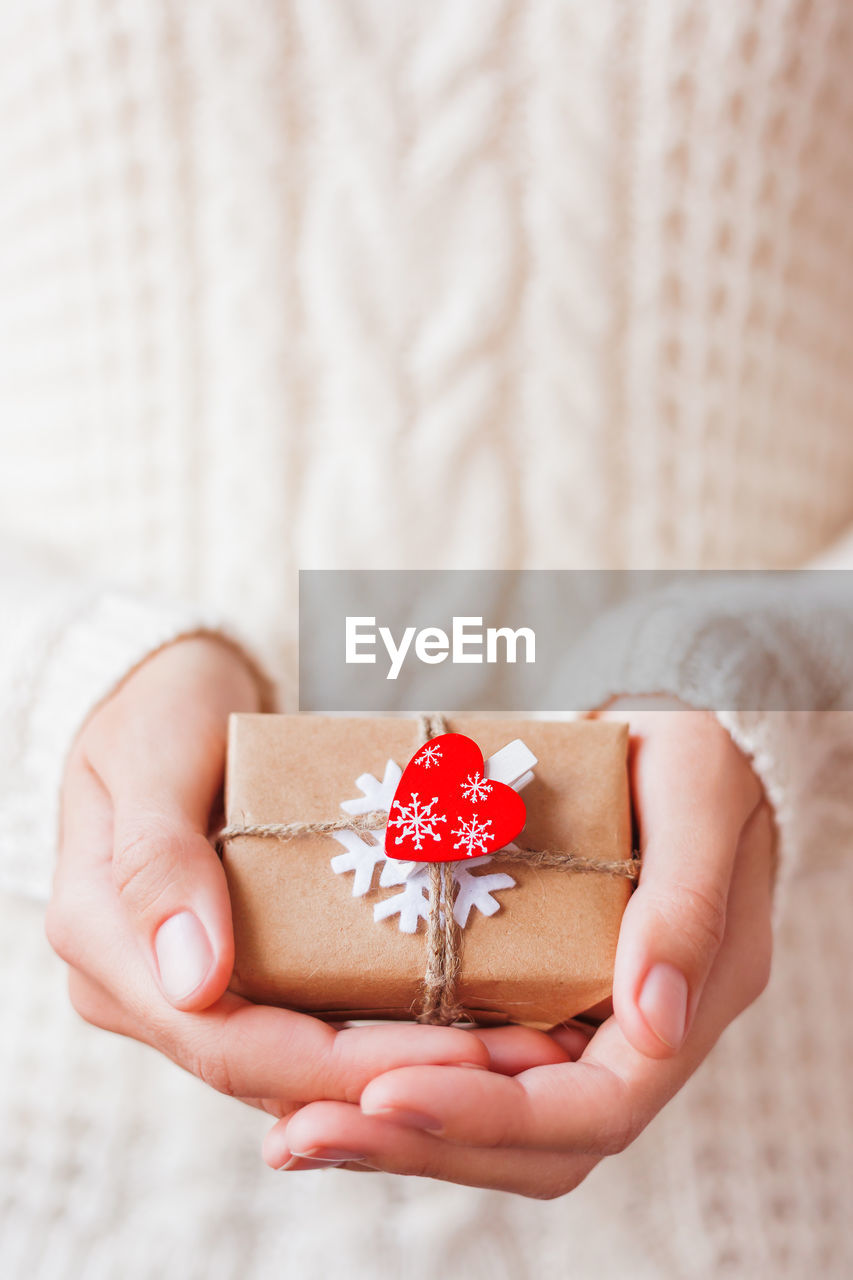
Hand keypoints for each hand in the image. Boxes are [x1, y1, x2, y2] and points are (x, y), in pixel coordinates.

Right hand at [46, 637, 498, 1117]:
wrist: (167, 693)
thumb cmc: (157, 707)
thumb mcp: (151, 754)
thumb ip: (158, 857)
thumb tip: (192, 980)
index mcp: (106, 947)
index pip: (225, 1042)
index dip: (340, 1065)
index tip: (454, 1057)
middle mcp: (144, 990)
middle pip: (271, 1070)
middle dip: (393, 1079)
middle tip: (514, 1064)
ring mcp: (189, 988)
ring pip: (297, 1064)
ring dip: (401, 1067)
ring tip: (513, 1052)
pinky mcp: (235, 974)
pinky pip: (308, 1023)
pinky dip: (383, 1030)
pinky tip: (467, 1021)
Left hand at [261, 702, 774, 1191]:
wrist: (670, 722)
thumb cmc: (692, 745)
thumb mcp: (699, 793)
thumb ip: (687, 903)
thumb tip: (655, 1025)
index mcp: (690, 1001)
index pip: (594, 1109)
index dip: (491, 1116)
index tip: (387, 1094)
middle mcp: (632, 1033)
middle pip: (532, 1142)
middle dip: (420, 1143)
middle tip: (302, 1135)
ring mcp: (579, 1019)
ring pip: (492, 1118)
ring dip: (395, 1132)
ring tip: (292, 1132)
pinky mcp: (531, 993)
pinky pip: (469, 1063)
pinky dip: (398, 1080)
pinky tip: (319, 1081)